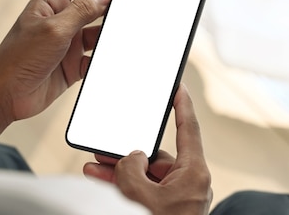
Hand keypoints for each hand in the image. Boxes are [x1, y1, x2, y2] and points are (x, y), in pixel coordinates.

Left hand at [0, 0, 118, 139]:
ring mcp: (67, 44)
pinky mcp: (72, 65)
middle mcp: (60, 21)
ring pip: (97, 34)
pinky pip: (95, 59)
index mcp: (50, 4)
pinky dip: (104, 60)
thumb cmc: (18, 59)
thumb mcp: (53, 29)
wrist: (4, 96)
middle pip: (92, 6)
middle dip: (110, 7)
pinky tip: (112, 61)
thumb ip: (81, 11)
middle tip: (130, 9)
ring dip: (109, 36)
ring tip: (123, 36)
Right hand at [83, 85, 212, 214]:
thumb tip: (132, 159)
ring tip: (95, 165)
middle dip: (129, 151)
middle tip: (106, 146)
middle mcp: (189, 183)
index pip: (189, 129)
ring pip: (147, 175)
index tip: (179, 86)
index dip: (183, 104)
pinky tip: (101, 179)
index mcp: (194, 173)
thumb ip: (132, 171)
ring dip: (121, 170)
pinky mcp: (167, 208)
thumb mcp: (141, 196)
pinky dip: (125, 185)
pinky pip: (145, 190)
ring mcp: (179, 198)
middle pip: (158, 156)